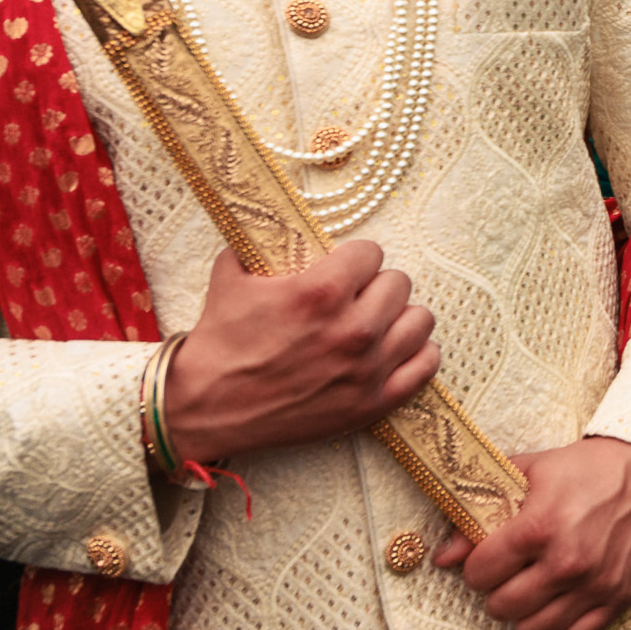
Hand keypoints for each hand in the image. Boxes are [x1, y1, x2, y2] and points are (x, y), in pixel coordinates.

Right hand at [162, 241, 439, 463]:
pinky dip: (415, 354)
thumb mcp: (233, 278)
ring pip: (419, 320)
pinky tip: (393, 349)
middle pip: (399, 283)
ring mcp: (367, 369)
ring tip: (376, 322)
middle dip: (374, 286)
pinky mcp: (372, 403)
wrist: (205, 409)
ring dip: (398, 317)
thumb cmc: (219, 344)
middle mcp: (352, 328)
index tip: (341, 270)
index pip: (371, 253)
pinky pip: (426, 366)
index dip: (353, 259)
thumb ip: (264, 244)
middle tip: (353, 298)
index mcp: (321, 292)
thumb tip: (280, 220)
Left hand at [432, 436, 630, 629]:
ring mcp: (595, 584)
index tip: (489, 557)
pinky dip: (559, 628)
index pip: (480, 574)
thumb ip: (480, 513)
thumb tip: (442, 557)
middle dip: (498, 591)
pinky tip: (559, 604)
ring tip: (533, 590)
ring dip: (526, 613)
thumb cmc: (586, 468)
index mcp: (538, 527)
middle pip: (502, 607)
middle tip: (510, 574)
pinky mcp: (620, 597)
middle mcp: (566, 562)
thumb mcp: (529, 473)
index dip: (478, 566)